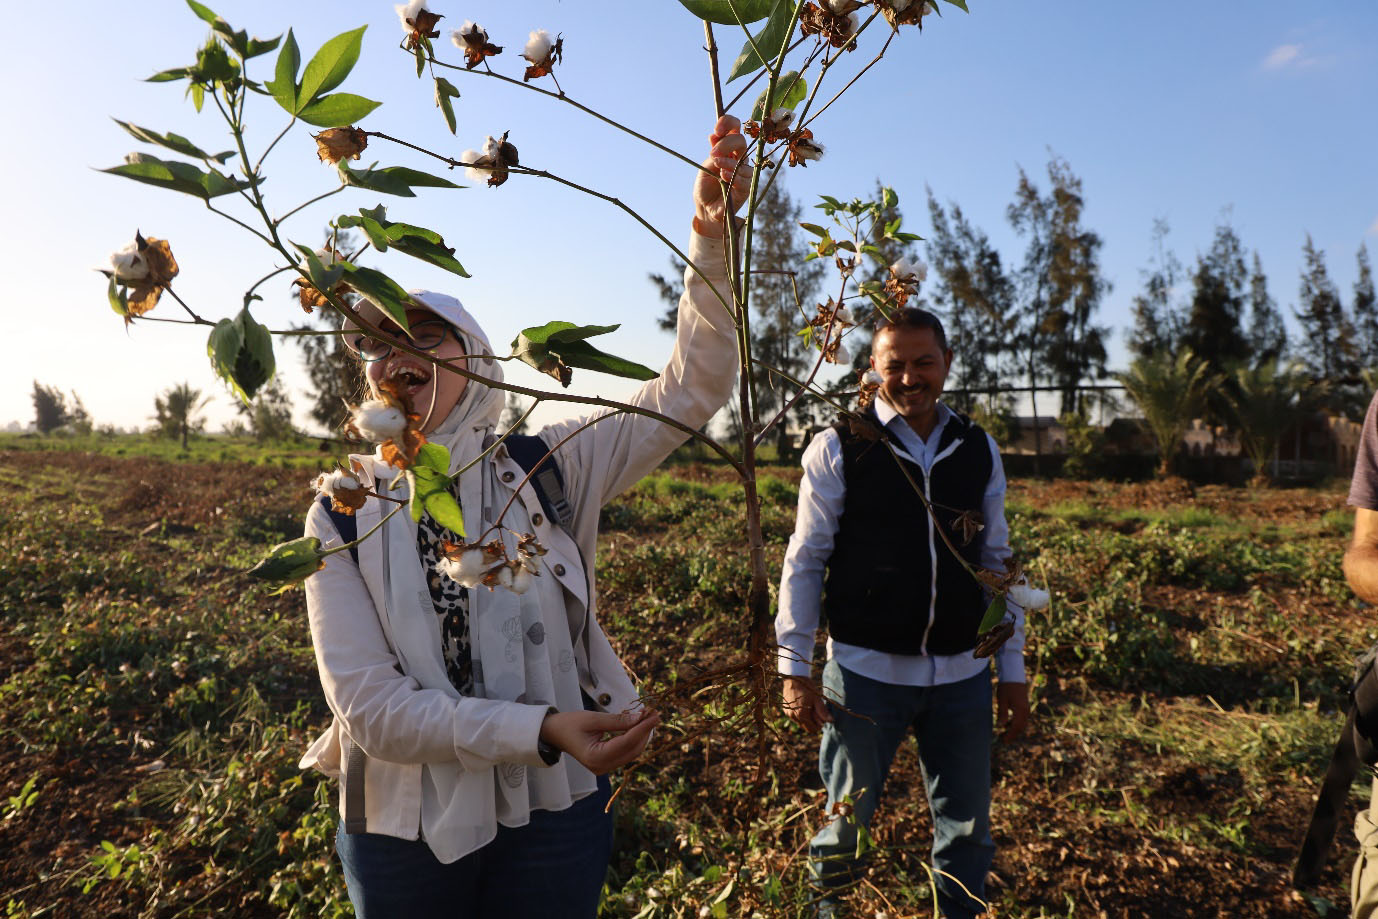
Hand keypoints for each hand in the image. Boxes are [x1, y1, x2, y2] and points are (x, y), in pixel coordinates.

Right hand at [538, 708, 659, 774]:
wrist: (554, 734)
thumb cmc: (570, 724)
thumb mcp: (593, 719)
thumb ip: (617, 720)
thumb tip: (641, 717)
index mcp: (595, 757)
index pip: (626, 742)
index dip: (643, 728)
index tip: (654, 714)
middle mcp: (602, 767)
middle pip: (632, 750)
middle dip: (644, 731)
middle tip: (653, 713)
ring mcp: (604, 768)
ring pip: (631, 752)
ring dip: (641, 735)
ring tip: (648, 717)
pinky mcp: (606, 764)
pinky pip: (626, 752)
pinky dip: (633, 739)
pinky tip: (638, 726)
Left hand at [692, 114, 751, 238]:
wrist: (705, 209)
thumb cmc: (705, 186)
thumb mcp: (705, 166)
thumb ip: (713, 152)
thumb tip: (713, 135)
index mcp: (728, 148)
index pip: (734, 127)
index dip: (728, 123)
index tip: (717, 130)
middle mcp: (738, 158)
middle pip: (741, 141)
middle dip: (727, 143)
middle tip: (713, 154)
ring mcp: (743, 172)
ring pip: (743, 161)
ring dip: (729, 161)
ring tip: (716, 165)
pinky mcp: (745, 188)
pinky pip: (744, 179)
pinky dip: (733, 175)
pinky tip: (723, 176)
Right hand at [782, 676, 832, 732]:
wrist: (793, 678)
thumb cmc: (807, 687)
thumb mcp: (817, 698)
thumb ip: (823, 711)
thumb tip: (831, 721)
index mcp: (801, 715)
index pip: (812, 729)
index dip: (818, 725)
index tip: (821, 716)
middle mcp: (793, 716)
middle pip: (806, 727)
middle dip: (812, 722)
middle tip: (815, 710)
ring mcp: (788, 714)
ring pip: (800, 722)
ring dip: (805, 718)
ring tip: (808, 706)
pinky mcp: (785, 710)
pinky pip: (794, 718)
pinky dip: (799, 714)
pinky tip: (801, 704)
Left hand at [995, 681, 1028, 741]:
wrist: (1014, 675)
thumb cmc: (1006, 687)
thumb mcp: (1002, 700)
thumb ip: (1002, 713)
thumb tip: (1001, 726)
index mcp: (1020, 710)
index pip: (1016, 727)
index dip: (1010, 735)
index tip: (1004, 741)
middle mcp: (1026, 711)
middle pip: (1020, 727)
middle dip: (1013, 735)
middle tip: (1003, 740)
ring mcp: (1026, 709)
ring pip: (1022, 724)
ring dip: (1015, 730)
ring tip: (1005, 734)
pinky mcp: (1025, 706)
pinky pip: (1022, 719)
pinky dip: (1017, 724)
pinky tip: (1009, 725)